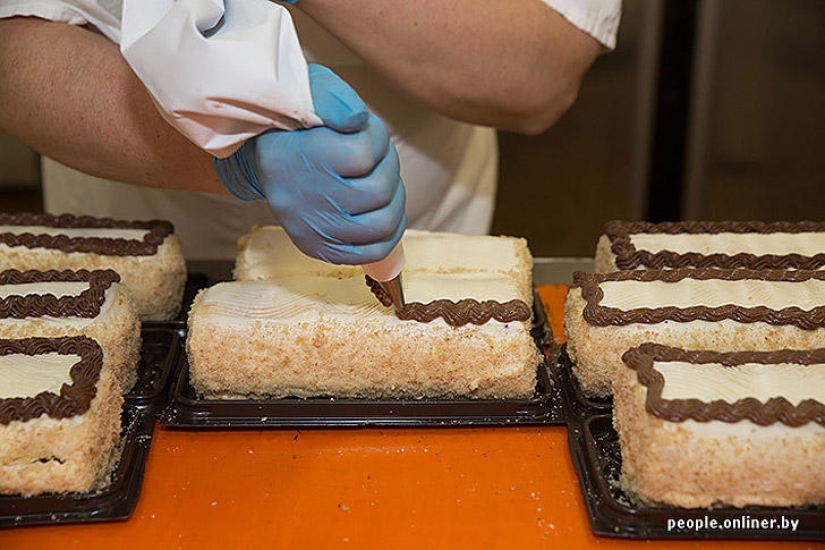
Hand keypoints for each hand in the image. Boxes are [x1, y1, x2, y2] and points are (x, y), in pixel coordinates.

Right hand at [214, 65, 405, 264]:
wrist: (258, 153)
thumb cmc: (291, 120)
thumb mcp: (308, 91)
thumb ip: (335, 99)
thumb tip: (358, 119)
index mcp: (299, 156)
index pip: (364, 152)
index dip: (376, 135)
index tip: (365, 128)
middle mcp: (302, 198)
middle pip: (378, 191)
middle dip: (389, 168)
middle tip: (378, 157)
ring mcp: (310, 227)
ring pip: (381, 224)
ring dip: (394, 200)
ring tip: (382, 183)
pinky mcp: (318, 245)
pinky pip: (371, 252)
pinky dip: (389, 235)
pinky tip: (384, 215)